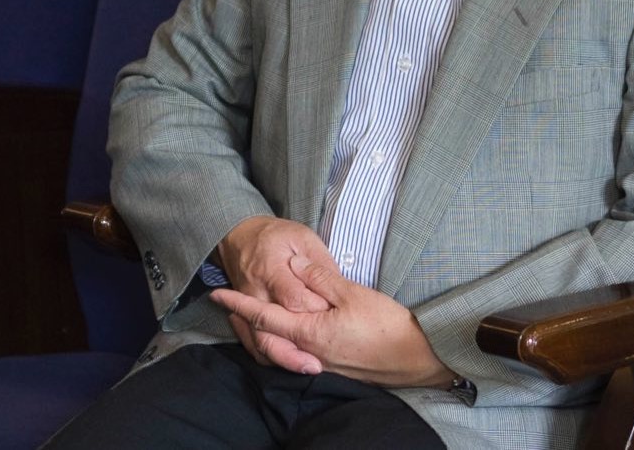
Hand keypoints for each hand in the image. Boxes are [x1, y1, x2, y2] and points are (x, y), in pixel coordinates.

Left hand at [211, 254, 454, 388]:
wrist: (415, 359)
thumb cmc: (387, 325)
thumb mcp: (352, 293)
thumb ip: (320, 278)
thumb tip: (296, 266)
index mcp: (309, 332)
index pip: (263, 316)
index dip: (239, 303)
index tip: (218, 293)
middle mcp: (308, 352)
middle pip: (264, 338)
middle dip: (243, 321)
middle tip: (227, 305)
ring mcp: (320, 363)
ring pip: (279, 349)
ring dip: (261, 333)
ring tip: (250, 316)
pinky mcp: (332, 367)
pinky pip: (295, 356)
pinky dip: (281, 343)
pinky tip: (287, 332)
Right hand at [215, 216, 337, 369]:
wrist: (239, 237)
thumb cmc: (276, 236)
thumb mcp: (303, 237)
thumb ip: (319, 262)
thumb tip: (337, 285)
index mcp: (272, 270)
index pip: (294, 299)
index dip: (315, 311)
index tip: (334, 318)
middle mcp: (257, 292)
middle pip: (271, 329)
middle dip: (293, 351)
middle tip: (317, 365)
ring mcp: (249, 307)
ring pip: (260, 342)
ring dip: (282, 359)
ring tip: (308, 369)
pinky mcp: (245, 317)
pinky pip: (253, 343)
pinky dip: (270, 356)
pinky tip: (290, 363)